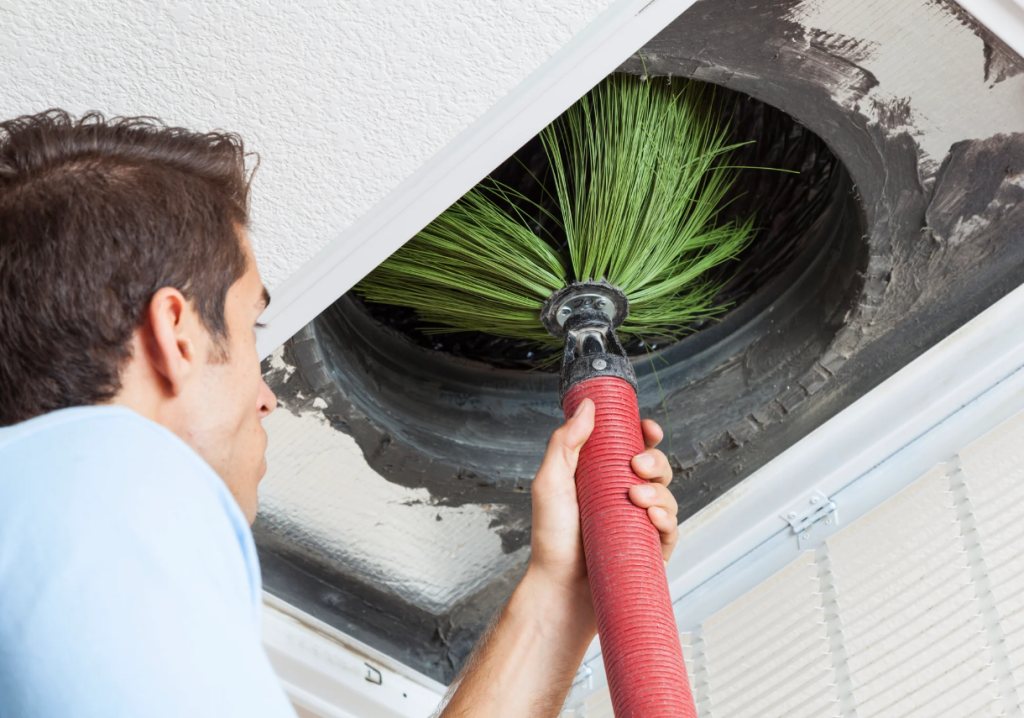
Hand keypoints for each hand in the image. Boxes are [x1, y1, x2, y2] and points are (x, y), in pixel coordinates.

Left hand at [526, 398, 678, 633]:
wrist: (559, 589)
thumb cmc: (551, 539)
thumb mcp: (551, 482)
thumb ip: (566, 442)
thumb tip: (588, 405)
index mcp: (601, 477)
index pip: (632, 447)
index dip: (646, 435)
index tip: (648, 429)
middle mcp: (623, 497)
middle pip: (656, 467)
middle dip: (654, 460)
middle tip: (636, 466)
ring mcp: (638, 523)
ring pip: (668, 495)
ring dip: (660, 490)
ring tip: (637, 498)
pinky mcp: (650, 550)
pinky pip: (671, 529)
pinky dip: (667, 519)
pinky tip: (653, 517)